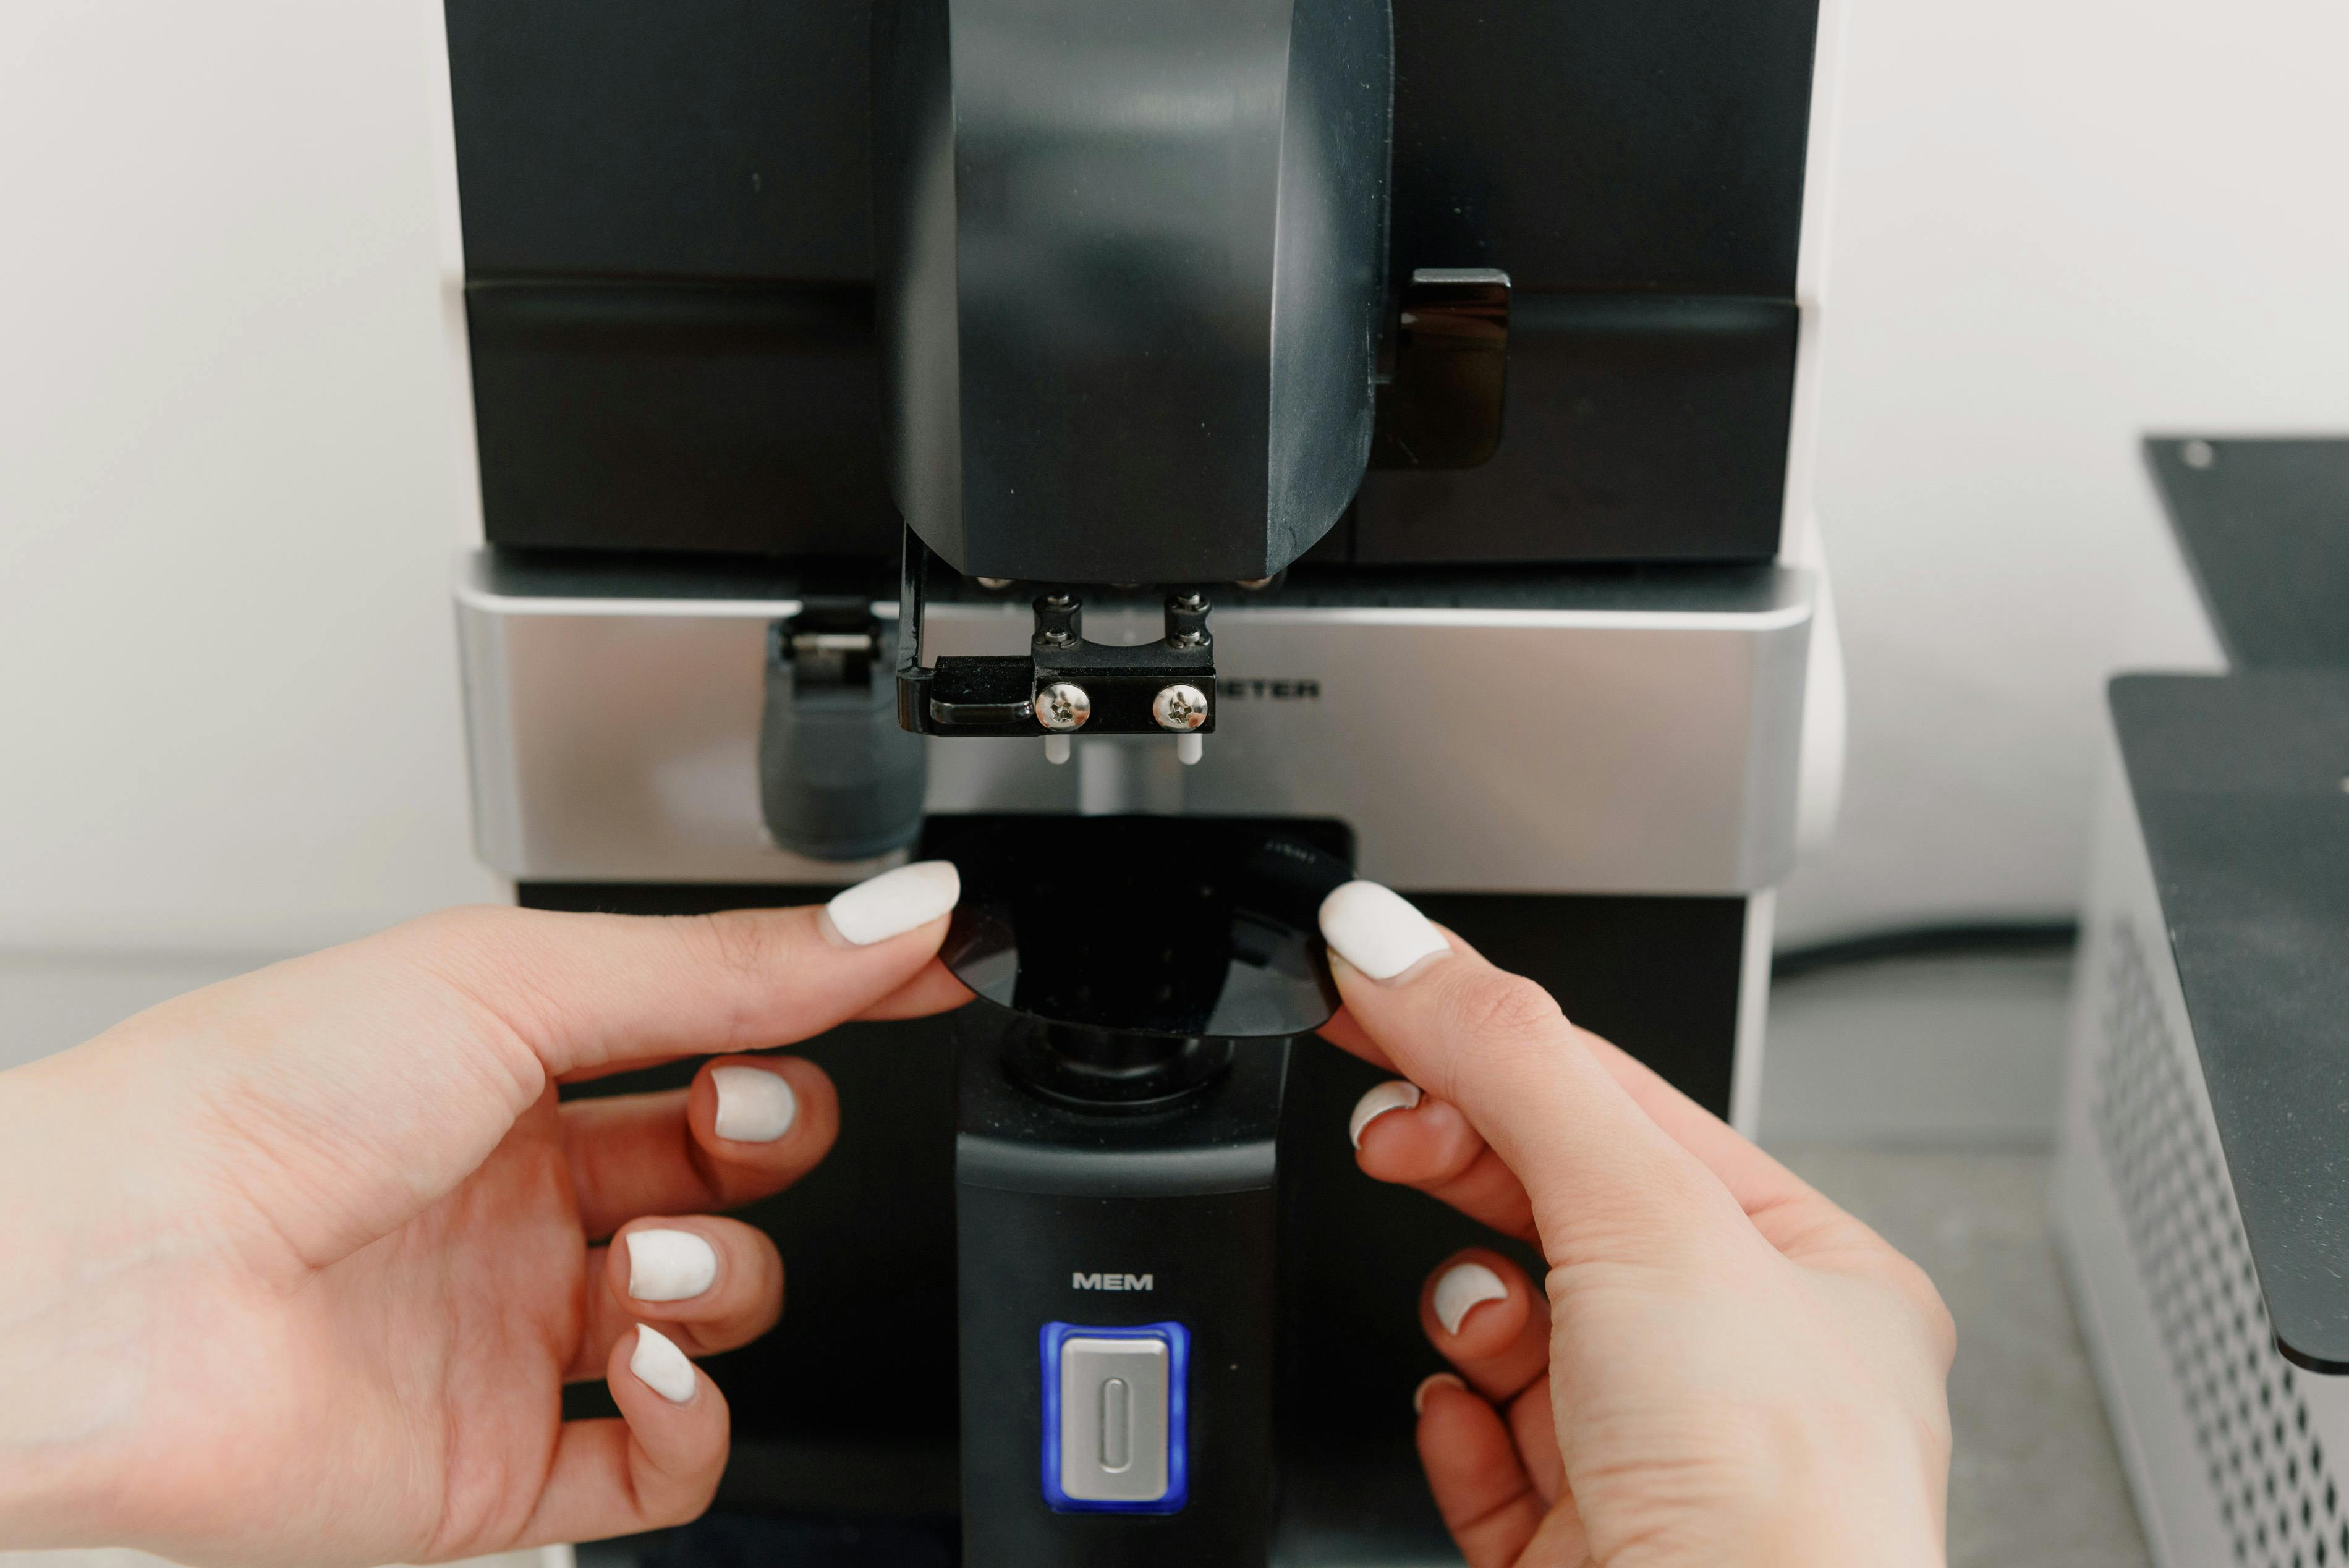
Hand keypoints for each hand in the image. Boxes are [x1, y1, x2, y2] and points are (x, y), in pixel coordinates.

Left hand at [0, 863, 967, 1566]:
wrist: (108, 1279)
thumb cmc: (259, 1098)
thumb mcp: (525, 980)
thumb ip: (734, 964)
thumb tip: (900, 917)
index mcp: (510, 1069)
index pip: (719, 1034)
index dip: (826, 1011)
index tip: (927, 976)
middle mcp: (515, 1201)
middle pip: (730, 1175)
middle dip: (773, 1140)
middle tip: (745, 1117)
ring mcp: (508, 1335)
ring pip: (709, 1316)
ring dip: (723, 1276)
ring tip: (655, 1253)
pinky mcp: (495, 1467)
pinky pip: (660, 1467)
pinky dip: (692, 1420)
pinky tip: (651, 1365)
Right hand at [1317, 883, 1953, 1567]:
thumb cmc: (1772, 1507)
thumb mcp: (1642, 1215)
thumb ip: (1508, 1063)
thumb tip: (1396, 943)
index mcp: (1813, 1277)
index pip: (1626, 1106)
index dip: (1494, 1040)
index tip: (1381, 984)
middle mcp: (1745, 1373)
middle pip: (1560, 1209)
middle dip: (1465, 1162)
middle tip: (1386, 1124)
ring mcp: (1658, 1464)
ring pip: (1516, 1332)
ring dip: (1472, 1309)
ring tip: (1478, 1323)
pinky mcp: (1576, 1547)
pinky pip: (1483, 1448)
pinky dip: (1456, 1422)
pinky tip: (1465, 1415)